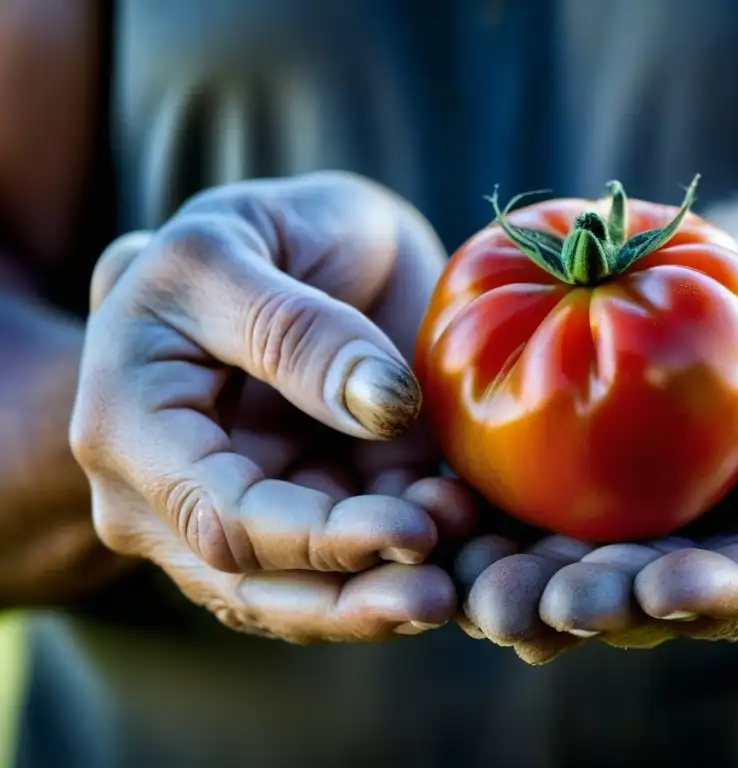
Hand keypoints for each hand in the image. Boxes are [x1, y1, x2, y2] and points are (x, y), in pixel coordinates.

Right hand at [70, 172, 476, 642]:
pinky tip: (463, 559)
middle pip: (259, 582)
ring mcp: (239, 511)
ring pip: (302, 596)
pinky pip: (346, 569)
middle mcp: (171, 492)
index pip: (221, 516)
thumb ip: (296, 329)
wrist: (295, 247)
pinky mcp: (306, 514)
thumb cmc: (249, 233)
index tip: (412, 528)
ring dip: (383, 600)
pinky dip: (402, 573)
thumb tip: (381, 408)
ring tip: (464, 582)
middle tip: (444, 595)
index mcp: (132, 424)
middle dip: (355, 597)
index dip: (318, 537)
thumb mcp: (239, 244)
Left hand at [453, 190, 737, 662]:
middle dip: (599, 606)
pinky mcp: (602, 461)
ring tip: (474, 580)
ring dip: (530, 579)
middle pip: (662, 590)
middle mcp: (729, 531)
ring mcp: (661, 502)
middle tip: (534, 605)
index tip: (662, 588)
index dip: (719, 592)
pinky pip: (547, 494)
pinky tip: (446, 510)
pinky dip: (498, 510)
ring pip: (592, 560)